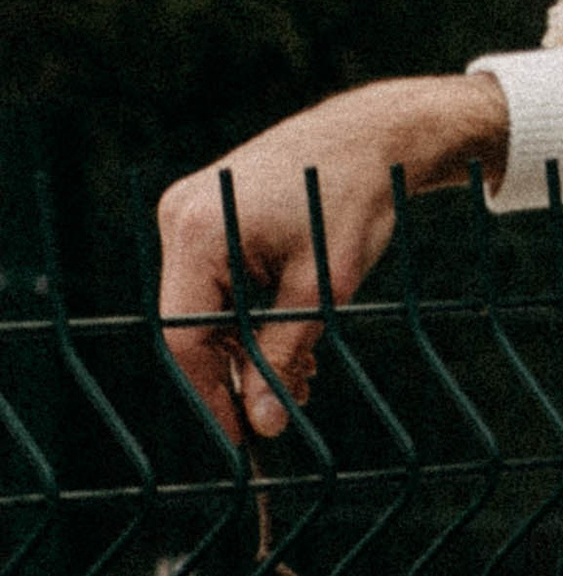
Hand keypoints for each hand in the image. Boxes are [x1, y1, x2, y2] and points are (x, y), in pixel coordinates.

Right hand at [156, 72, 509, 439]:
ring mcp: (188, 213)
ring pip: (204, 308)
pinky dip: (249, 317)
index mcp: (197, 231)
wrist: (370, 138)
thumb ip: (285, 356)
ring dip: (248, 348)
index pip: (185, 336)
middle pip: (190, 325)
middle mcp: (179, 218)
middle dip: (237, 373)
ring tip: (304, 375)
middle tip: (284, 410)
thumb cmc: (351, 202)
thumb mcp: (323, 290)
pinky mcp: (206, 216)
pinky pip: (215, 284)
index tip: (244, 437)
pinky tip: (293, 340)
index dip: (211, 394)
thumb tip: (264, 422)